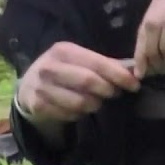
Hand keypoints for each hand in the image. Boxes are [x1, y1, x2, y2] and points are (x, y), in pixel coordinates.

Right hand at [17, 41, 139, 124]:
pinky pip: (69, 114)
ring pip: (79, 101)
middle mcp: (49, 66)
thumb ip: (103, 64)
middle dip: (107, 90)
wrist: (29, 86)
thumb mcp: (78, 61)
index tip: (135, 85)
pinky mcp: (37, 105)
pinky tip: (80, 109)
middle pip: (88, 81)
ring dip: (95, 104)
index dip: (119, 75)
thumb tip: (133, 71)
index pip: (97, 63)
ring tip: (97, 102)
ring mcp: (41, 86)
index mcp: (63, 50)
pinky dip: (80, 114)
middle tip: (115, 94)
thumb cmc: (63, 71)